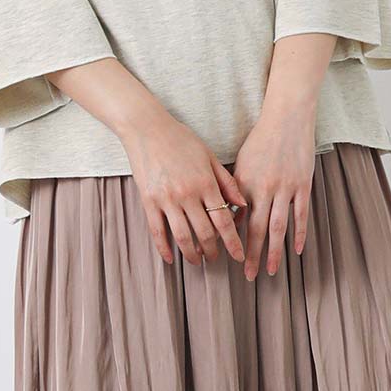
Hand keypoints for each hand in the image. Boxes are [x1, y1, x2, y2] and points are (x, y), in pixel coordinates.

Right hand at [120, 114, 248, 266]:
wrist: (147, 128)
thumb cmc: (181, 140)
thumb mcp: (210, 157)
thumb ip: (227, 182)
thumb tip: (242, 205)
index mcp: (206, 183)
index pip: (224, 220)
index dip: (233, 242)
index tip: (239, 255)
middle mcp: (188, 194)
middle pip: (205, 233)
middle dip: (213, 251)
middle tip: (217, 258)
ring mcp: (167, 199)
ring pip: (182, 236)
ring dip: (192, 254)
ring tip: (197, 261)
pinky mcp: (148, 201)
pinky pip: (157, 231)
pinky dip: (164, 248)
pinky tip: (171, 259)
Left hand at [230, 107, 317, 281]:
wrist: (287, 118)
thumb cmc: (261, 140)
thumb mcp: (241, 164)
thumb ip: (235, 191)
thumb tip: (231, 217)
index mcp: (245, 183)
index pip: (238, 220)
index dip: (235, 241)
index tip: (232, 260)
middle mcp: (264, 188)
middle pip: (257, 229)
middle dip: (252, 255)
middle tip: (249, 276)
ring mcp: (286, 188)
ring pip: (279, 227)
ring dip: (274, 251)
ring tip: (271, 270)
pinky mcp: (303, 186)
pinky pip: (301, 215)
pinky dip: (299, 234)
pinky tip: (297, 250)